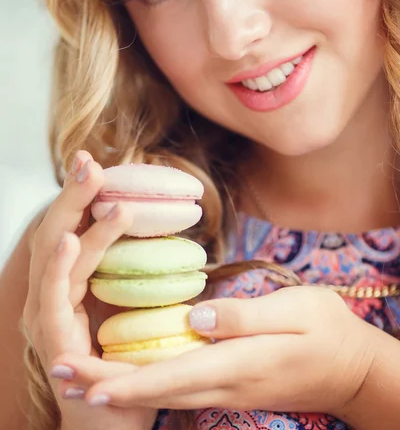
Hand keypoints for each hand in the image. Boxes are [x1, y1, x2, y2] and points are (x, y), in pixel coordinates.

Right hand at [22, 151, 156, 429]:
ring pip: (56, 258)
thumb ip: (131, 271)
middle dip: (73, 194)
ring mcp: (47, 316)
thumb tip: (159, 232)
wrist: (111, 421)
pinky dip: (59, 267)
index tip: (95, 160)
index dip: (81, 194)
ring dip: (76, 219)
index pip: (72, 228)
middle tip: (89, 159)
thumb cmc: (124, 359)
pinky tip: (70, 240)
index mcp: (69, 282)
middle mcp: (52, 293)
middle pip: (58, 232)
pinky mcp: (52, 341)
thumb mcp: (128, 305)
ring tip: (95, 185)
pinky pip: (53, 298)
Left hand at [56, 286, 375, 417]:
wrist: (351, 369)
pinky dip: (148, 382)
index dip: (130, 383)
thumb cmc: (326, 332)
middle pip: (158, 388)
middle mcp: (226, 381)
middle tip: (64, 376)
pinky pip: (181, 386)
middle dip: (109, 386)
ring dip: (122, 386)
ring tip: (83, 378)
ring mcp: (228, 387)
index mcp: (239, 362)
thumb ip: (246, 315)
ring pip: (165, 391)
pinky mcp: (232, 383)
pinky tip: (131, 374)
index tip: (90, 385)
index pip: (174, 374)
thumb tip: (198, 316)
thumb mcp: (295, 312)